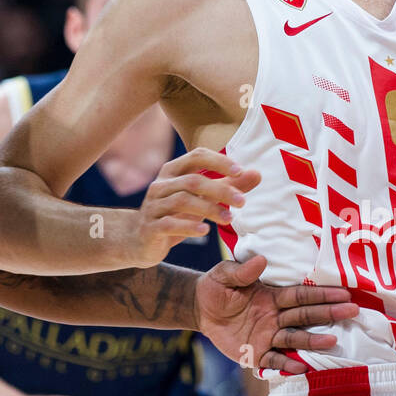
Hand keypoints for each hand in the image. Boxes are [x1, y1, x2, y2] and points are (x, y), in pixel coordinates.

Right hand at [126, 148, 259, 268]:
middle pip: (192, 181)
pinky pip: (169, 224)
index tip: (240, 171)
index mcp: (172, 171)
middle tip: (242, 202)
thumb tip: (257, 174)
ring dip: (209, 209)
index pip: (196, 156)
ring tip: (229, 219)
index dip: (218, 161)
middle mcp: (160, 185)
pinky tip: (205, 231)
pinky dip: (189, 226)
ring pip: (182, 201)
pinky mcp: (150, 228)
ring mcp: (153, 206)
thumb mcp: (200, 198)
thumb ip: (227, 186)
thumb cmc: (175, 214)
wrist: (139, 240)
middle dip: (220, 190)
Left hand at [195, 255, 358, 372]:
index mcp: (272, 296)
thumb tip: (262, 260)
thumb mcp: (225, 274)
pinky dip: (287, 364)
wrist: (199, 308)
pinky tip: (302, 368)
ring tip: (333, 342)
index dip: (321, 294)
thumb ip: (242, 270)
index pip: (300, 295)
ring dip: (313, 341)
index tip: (344, 293)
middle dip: (328, 313)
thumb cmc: (216, 287)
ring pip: (295, 338)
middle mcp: (275, 316)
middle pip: (305, 315)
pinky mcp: (256, 354)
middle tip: (352, 312)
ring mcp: (268, 336)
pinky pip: (274, 360)